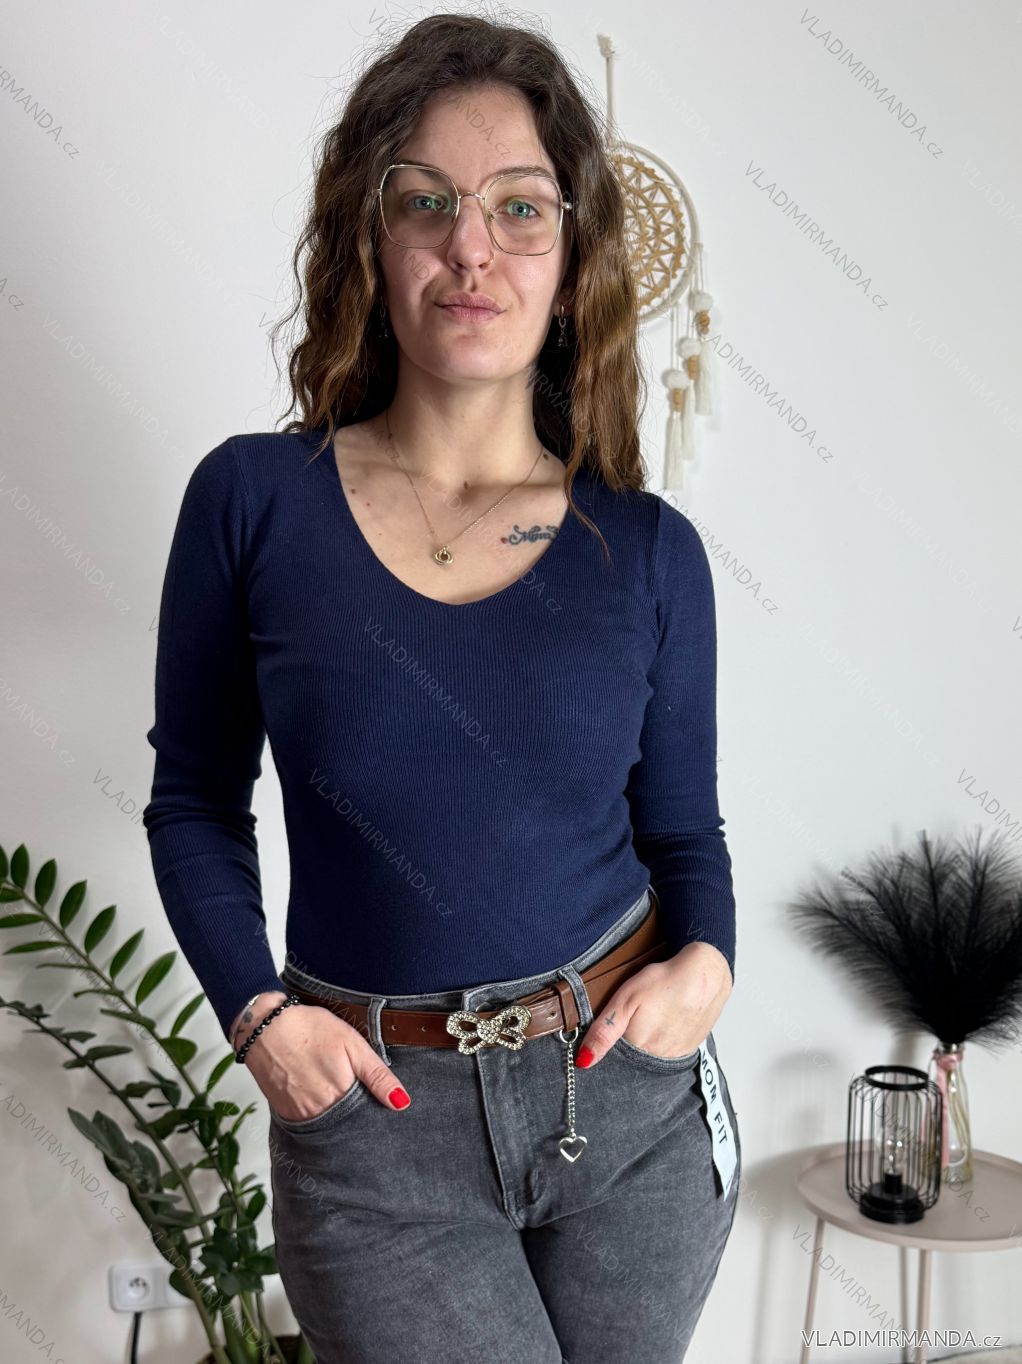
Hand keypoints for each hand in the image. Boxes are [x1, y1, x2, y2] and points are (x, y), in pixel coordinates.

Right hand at [234, 996, 410, 1118]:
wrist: (263, 1028)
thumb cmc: (308, 1029)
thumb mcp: (352, 1044)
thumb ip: (377, 1075)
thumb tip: (402, 1103)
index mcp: (342, 1095)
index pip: (369, 1120)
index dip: (377, 1113)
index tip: (383, 1109)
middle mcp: (321, 1112)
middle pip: (349, 1126)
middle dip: (359, 1118)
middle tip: (358, 1096)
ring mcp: (302, 1116)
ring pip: (330, 1126)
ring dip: (339, 1117)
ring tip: (338, 1093)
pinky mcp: (286, 1114)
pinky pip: (309, 1123)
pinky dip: (319, 1115)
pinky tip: (320, 1095)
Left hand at [574, 942, 731, 1067]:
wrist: (706, 975)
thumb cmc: (665, 982)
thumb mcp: (625, 1000)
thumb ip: (603, 1032)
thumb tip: (583, 1061)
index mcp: (638, 1049)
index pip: (612, 1060)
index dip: (606, 1046)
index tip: (609, 1031)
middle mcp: (657, 1059)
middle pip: (632, 1059)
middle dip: (626, 1044)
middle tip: (635, 1016)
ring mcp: (675, 1055)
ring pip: (650, 1056)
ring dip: (645, 1042)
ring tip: (650, 1017)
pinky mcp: (689, 1049)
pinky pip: (668, 1051)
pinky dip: (662, 1039)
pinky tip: (663, 1022)